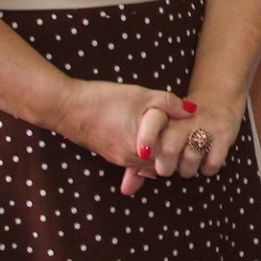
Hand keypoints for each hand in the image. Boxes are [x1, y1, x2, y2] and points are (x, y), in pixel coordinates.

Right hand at [51, 79, 190, 195]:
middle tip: (183, 132)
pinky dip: (146, 154)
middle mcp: (132, 160)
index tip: (190, 130)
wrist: (67, 108)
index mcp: (143, 149)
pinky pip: (136, 162)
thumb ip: (170, 104)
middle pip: (163, 164)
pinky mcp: (111, 155)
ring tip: (169, 133)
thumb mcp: (143, 96)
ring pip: (149, 165)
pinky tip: (150, 137)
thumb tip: (193, 110)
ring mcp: (120, 160)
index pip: (174, 157)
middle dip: (174, 151)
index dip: (184, 144)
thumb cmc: (106, 100)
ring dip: (161, 153)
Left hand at [148, 94, 244, 182]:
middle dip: (165, 166)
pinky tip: (206, 161)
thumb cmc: (182, 125)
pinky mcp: (224, 134)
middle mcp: (185, 120)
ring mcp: (206, 126)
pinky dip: (207, 169)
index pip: (154, 124)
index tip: (144, 154)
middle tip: (168, 168)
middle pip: (169, 149)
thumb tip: (126, 191)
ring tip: (188, 164)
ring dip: (187, 170)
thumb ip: (141, 160)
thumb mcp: (163, 133)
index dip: (147, 139)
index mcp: (167, 116)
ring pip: (190, 159)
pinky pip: (211, 163)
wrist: (219, 98)